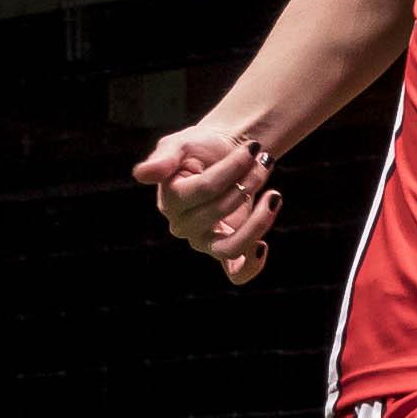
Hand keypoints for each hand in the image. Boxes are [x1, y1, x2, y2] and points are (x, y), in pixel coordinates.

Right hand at [134, 115, 284, 285]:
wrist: (222, 154)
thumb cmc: (199, 148)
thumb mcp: (179, 145)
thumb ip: (163, 159)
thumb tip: (142, 174)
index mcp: (171, 201)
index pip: (205, 188)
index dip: (233, 168)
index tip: (253, 147)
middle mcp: (184, 226)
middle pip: (221, 210)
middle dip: (248, 181)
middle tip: (264, 160)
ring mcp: (205, 242)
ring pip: (231, 247)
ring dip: (258, 221)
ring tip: (274, 195)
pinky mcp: (227, 252)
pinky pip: (237, 272)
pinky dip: (251, 265)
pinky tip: (263, 246)